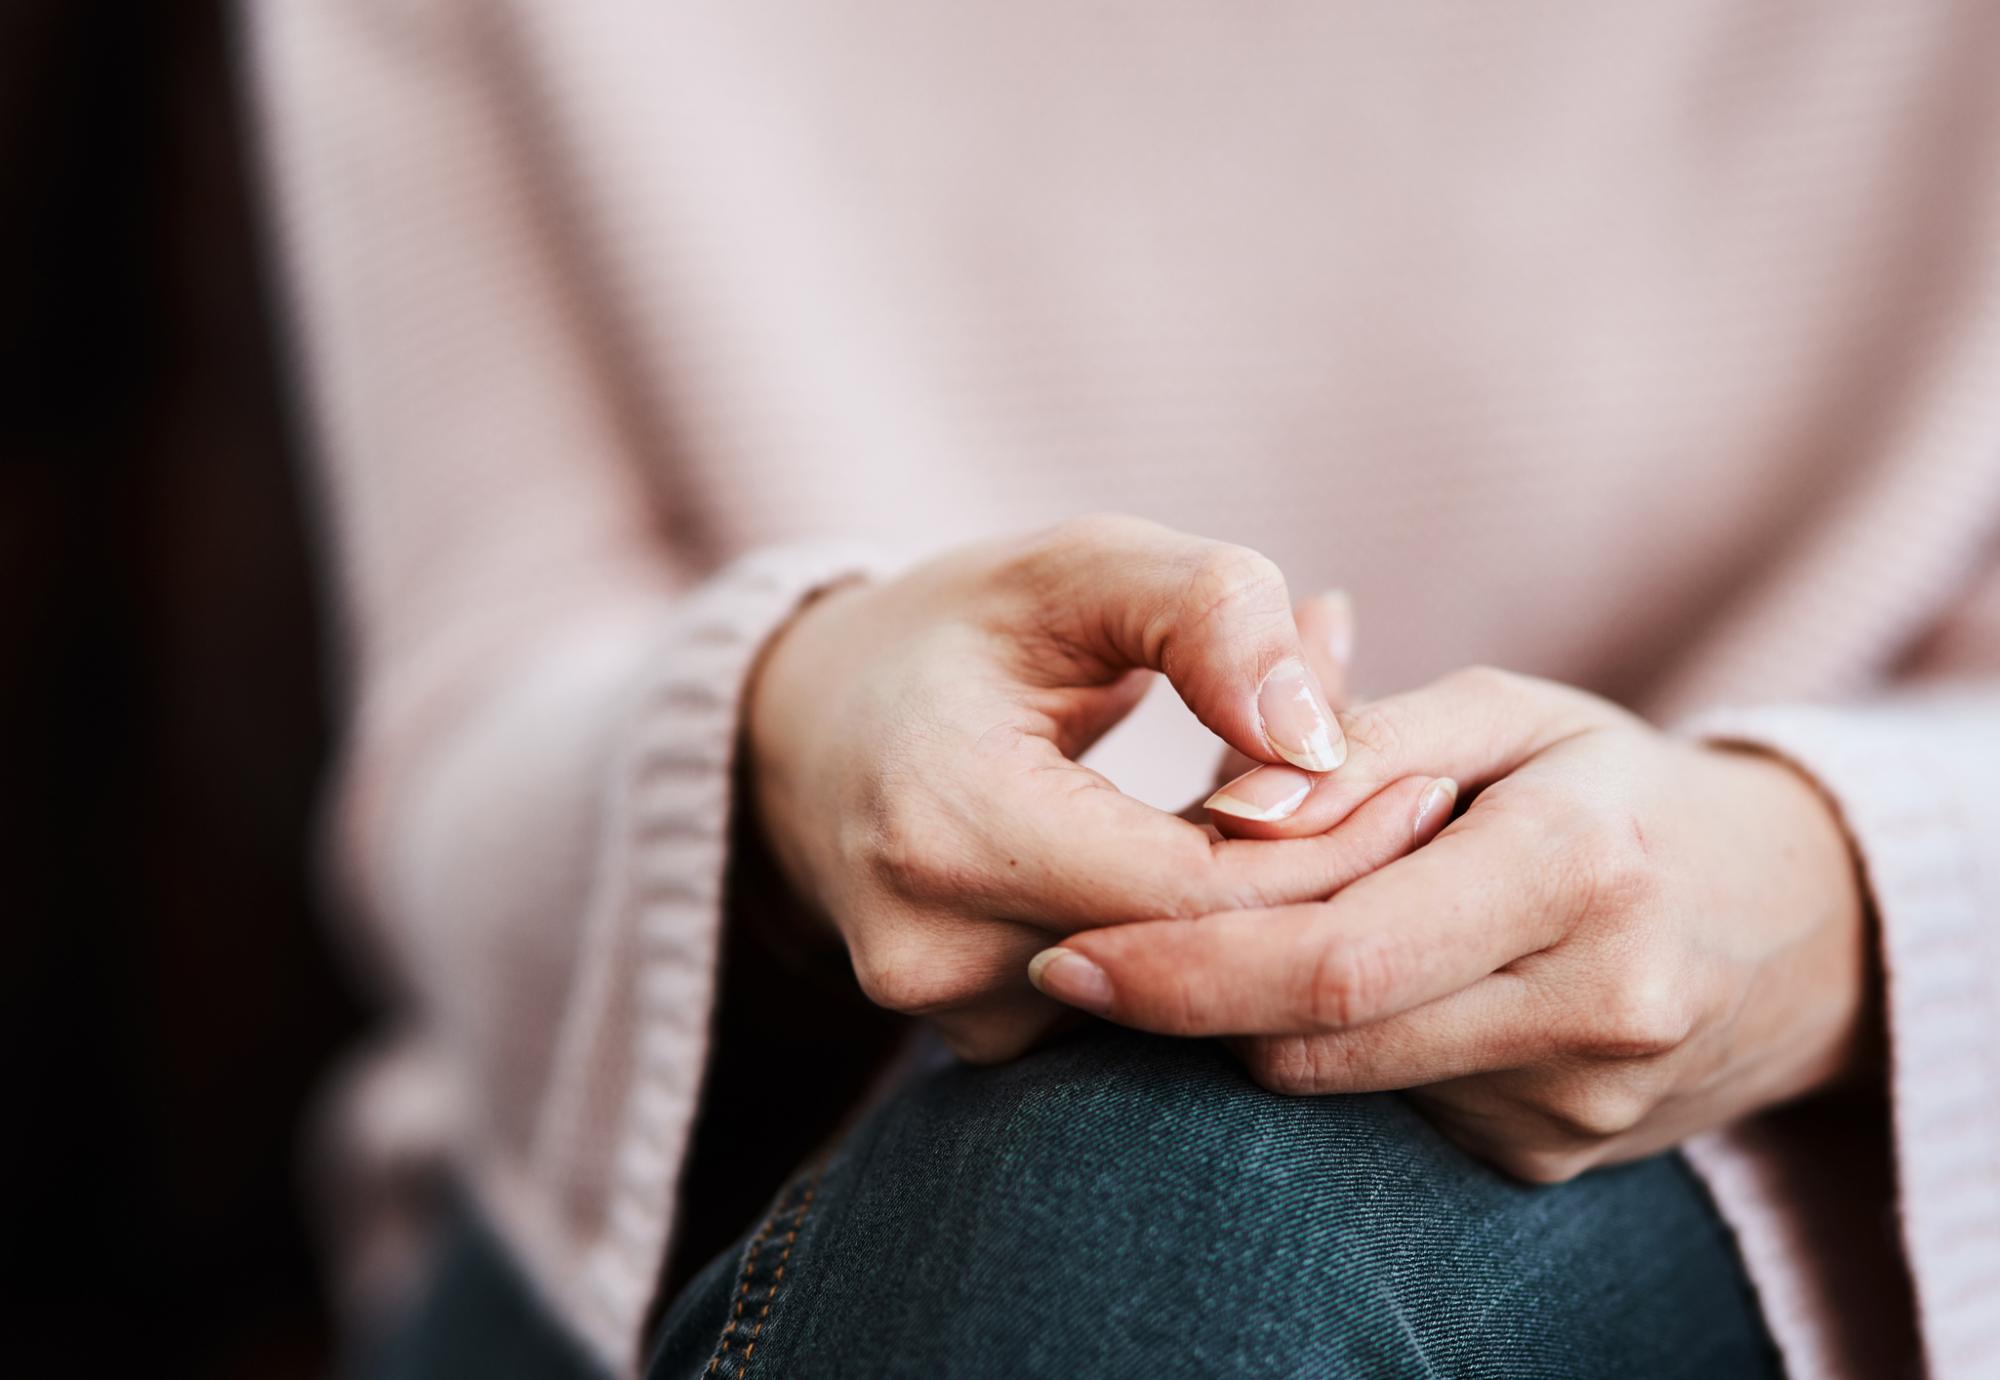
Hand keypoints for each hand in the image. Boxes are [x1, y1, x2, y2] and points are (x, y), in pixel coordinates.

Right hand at [745, 516, 1447, 1061]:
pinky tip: (1223, 862)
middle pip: (1204, 962)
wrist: (805, 733)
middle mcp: (935, 952)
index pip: (1205, 892)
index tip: (1424, 784)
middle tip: (1408, 799)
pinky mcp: (975, 1046)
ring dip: (1262, 914)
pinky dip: (1198, 941)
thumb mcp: (1078, 567)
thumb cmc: (956, 631)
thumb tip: (1323, 742)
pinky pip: (1135, 1010)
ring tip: (1308, 809)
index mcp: (949, 823)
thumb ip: (1210, 616)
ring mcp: (948, 1018)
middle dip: (1318, 885)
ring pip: (1180, 999)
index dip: (1333, 847)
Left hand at [1028, 666, 1873, 1179]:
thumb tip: (1225, 812)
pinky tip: (1372, 983)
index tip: (1066, 958)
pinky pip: (1387, 1110)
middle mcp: (1592, 1006)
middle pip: (1317, 1043)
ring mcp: (1577, 1105)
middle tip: (1088, 960)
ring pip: (1338, 1084)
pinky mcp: (1552, 1158)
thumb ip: (1361, 743)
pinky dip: (1342, 1049)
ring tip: (1271, 929)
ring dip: (1264, 1017)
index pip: (1334, 959)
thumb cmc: (1613, 786)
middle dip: (1187, 1003)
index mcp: (1580, 867)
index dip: (1181, 968)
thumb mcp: (1506, 713)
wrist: (1789, 921)